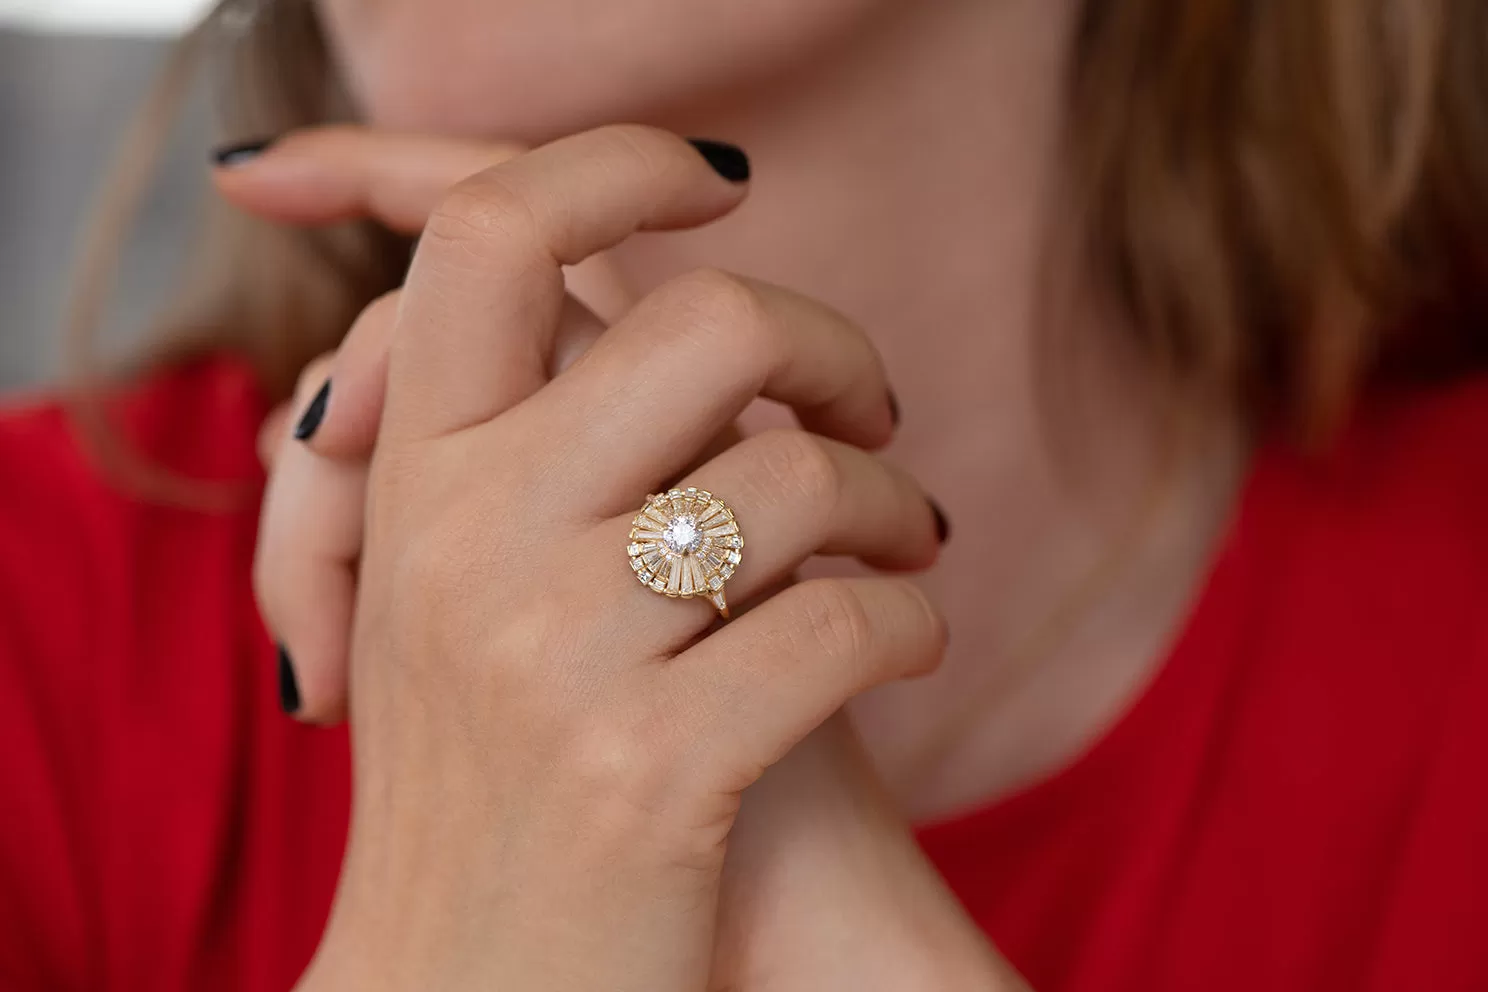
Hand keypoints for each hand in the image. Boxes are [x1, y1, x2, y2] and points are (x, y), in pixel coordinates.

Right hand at [230, 125, 946, 990]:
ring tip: (902, 543)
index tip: (712, 186)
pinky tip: (904, 638)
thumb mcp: (453, 598)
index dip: (610, 166)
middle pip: (705, 325)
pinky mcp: (651, 769)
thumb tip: (610, 299)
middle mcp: (466, 547)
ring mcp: (554, 656)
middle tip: (868, 399)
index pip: (487, 238)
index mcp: (413, 488)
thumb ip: (516, 444)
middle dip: (830, 344)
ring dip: (891, 503)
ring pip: (800, 477)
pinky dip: (910, 618)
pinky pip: (846, 621)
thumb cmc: (494, 780)